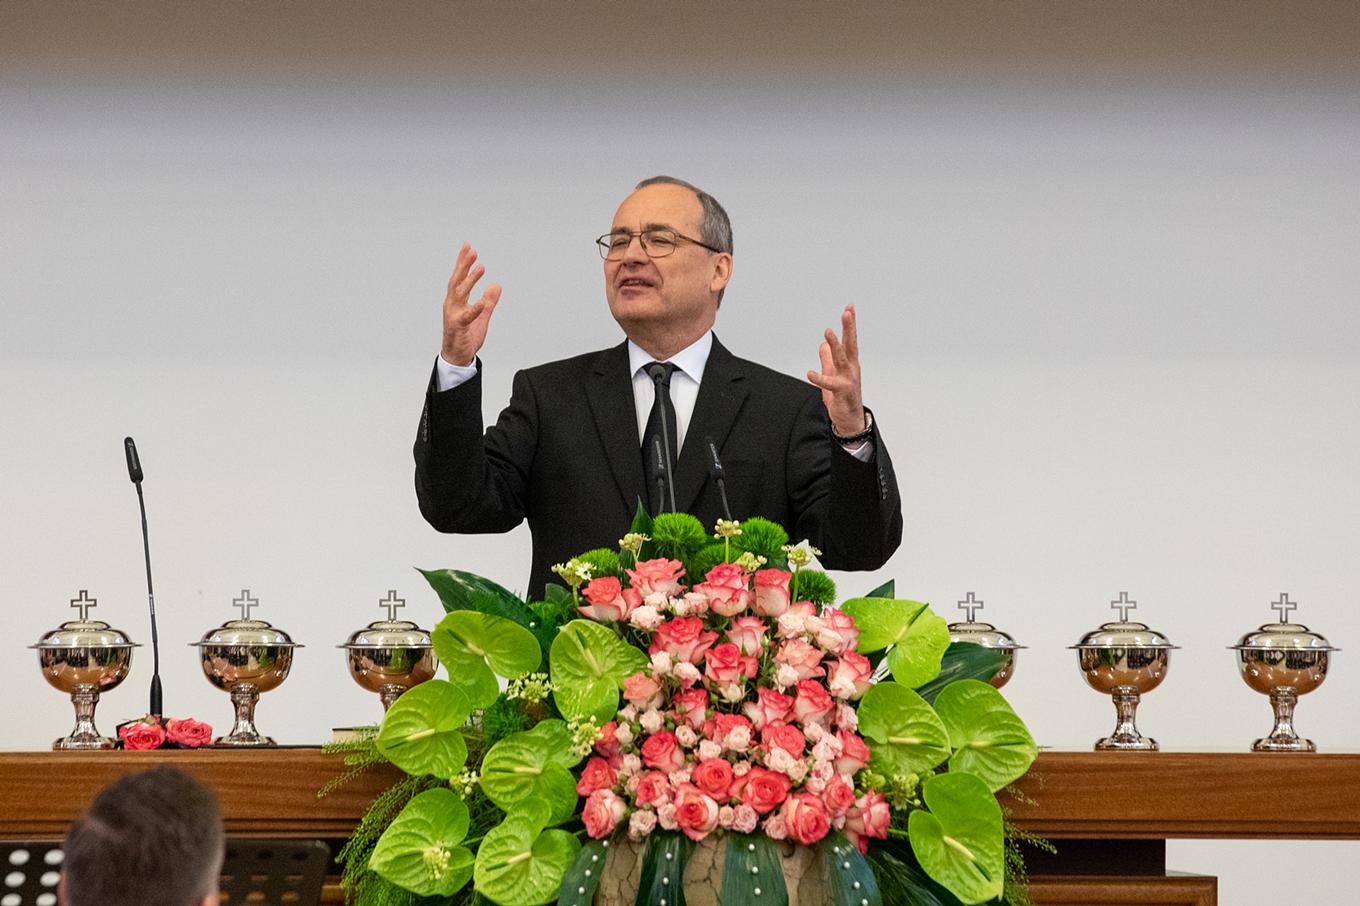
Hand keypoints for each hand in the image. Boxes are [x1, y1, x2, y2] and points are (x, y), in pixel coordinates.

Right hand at [441, 243, 501, 365]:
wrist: (458, 357)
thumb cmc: (466, 336)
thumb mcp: (481, 315)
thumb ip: (488, 301)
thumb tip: (496, 285)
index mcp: (456, 301)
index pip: (459, 277)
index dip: (463, 262)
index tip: (468, 247)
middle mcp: (452, 305)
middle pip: (457, 281)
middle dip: (463, 265)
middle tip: (471, 250)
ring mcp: (453, 315)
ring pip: (460, 294)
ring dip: (469, 280)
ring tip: (480, 268)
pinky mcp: (458, 327)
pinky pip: (467, 316)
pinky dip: (475, 308)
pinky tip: (482, 301)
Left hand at [806, 304, 865, 436]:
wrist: (849, 420)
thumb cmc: (842, 397)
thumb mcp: (833, 374)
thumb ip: (827, 359)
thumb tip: (822, 345)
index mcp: (850, 362)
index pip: (850, 339)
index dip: (849, 324)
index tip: (849, 307)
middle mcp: (852, 368)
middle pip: (850, 344)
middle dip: (849, 328)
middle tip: (847, 312)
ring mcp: (848, 379)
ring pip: (841, 359)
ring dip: (834, 345)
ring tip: (827, 332)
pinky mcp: (842, 392)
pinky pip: (829, 383)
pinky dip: (820, 378)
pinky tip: (810, 373)